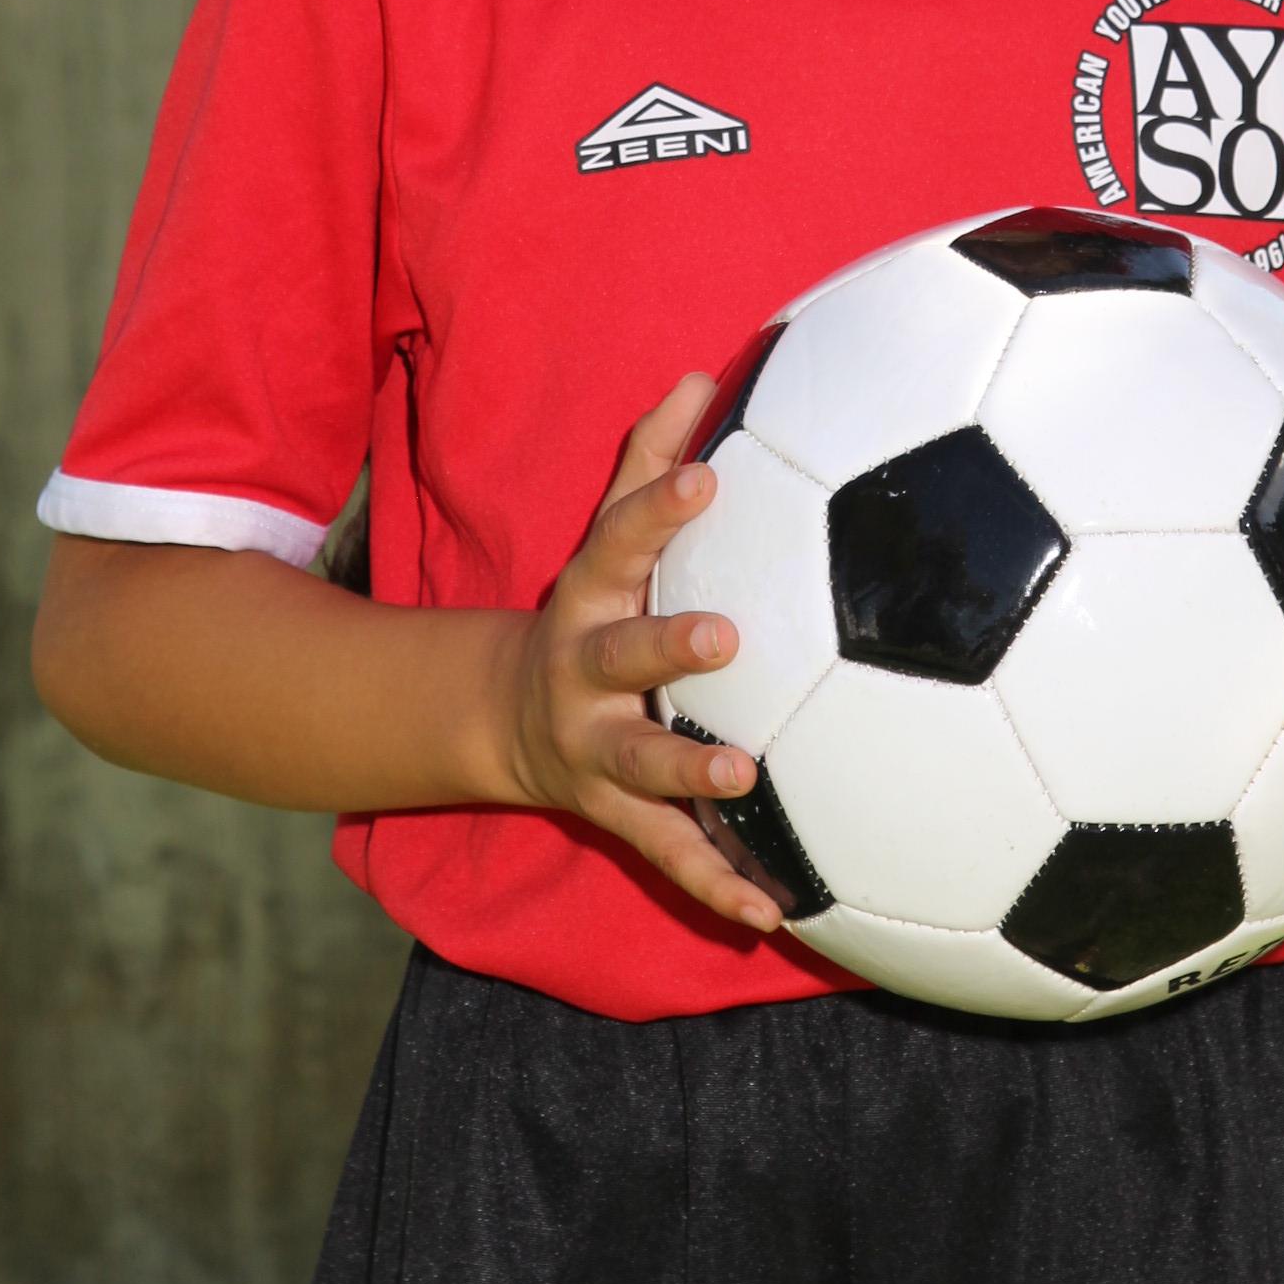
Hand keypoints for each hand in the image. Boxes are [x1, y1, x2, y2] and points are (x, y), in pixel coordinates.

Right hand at [501, 376, 781, 936]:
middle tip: (727, 637)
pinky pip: (671, 856)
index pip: (620, 540)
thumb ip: (649, 462)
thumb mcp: (605, 540)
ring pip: (641, 766)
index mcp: (590, 598)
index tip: (707, 477)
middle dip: (668, 647)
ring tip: (746, 774)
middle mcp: (586, 676)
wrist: (508, 719)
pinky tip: (775, 910)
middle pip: (622, 659)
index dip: (659, 508)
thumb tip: (701, 373)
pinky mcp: (618, 816)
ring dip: (691, 773)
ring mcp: (597, 752)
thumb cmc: (592, 609)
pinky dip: (719, 886)